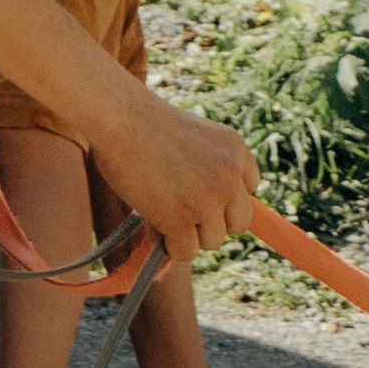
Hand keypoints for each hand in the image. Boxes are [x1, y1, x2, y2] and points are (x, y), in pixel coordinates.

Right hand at [89, 88, 260, 263]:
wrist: (119, 117)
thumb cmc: (142, 122)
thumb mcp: (193, 135)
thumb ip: (208, 164)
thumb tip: (205, 208)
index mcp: (236, 151)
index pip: (249, 190)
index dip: (223, 196)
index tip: (200, 192)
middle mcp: (230, 177)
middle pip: (238, 222)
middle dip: (212, 222)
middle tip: (183, 211)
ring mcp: (207, 200)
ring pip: (212, 240)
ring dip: (189, 235)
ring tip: (163, 215)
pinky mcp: (181, 219)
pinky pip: (186, 251)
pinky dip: (171, 246)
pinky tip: (155, 227)